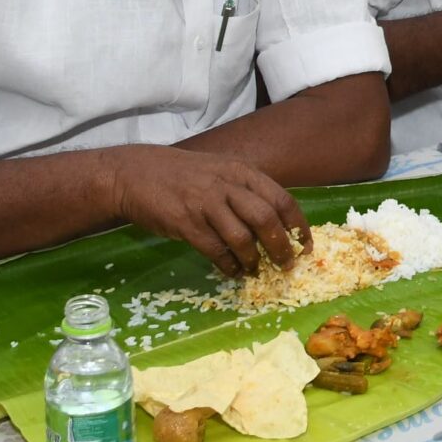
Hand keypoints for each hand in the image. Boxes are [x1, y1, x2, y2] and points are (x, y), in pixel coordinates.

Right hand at [112, 146, 311, 277]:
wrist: (135, 174)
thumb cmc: (182, 175)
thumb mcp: (221, 171)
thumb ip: (246, 191)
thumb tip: (276, 224)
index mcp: (241, 172)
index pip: (282, 199)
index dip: (299, 226)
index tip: (306, 246)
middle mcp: (227, 185)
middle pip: (267, 218)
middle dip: (281, 246)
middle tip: (286, 265)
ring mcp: (206, 204)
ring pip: (243, 237)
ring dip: (253, 259)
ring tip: (255, 270)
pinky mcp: (186, 223)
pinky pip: (215, 250)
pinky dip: (228, 264)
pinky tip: (231, 270)